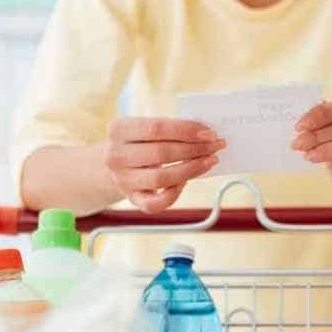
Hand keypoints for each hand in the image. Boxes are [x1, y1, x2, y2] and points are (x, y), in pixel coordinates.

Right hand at [105, 117, 225, 212]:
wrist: (119, 163)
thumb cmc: (142, 141)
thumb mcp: (148, 129)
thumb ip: (171, 129)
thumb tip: (205, 134)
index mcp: (119, 130)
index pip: (156, 128)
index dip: (186, 130)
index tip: (210, 133)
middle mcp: (116, 156)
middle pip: (161, 153)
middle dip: (194, 149)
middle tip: (215, 146)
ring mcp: (123, 180)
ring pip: (162, 178)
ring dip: (192, 169)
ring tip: (210, 161)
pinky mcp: (133, 199)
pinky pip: (157, 203)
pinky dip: (175, 193)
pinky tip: (186, 181)